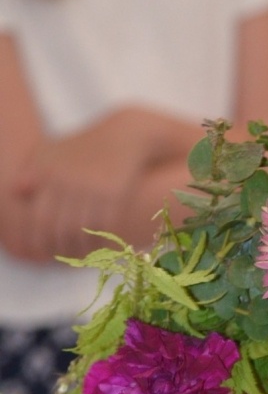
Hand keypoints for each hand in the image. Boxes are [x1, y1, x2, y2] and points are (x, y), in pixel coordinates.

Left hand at [8, 108, 201, 259]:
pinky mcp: (115, 195)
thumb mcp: (55, 151)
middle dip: (60, 247)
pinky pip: (104, 228)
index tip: (42, 251)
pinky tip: (98, 245)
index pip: (39, 217)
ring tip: (80, 255)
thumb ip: (33, 170)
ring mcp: (92, 189)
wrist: (125, 137)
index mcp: (49, 171)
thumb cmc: (86, 146)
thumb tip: (16, 190)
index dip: (40, 239)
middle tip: (62, 257)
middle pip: (59, 228)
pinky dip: (100, 241)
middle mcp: (68, 181)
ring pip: (81, 231)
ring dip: (80, 248)